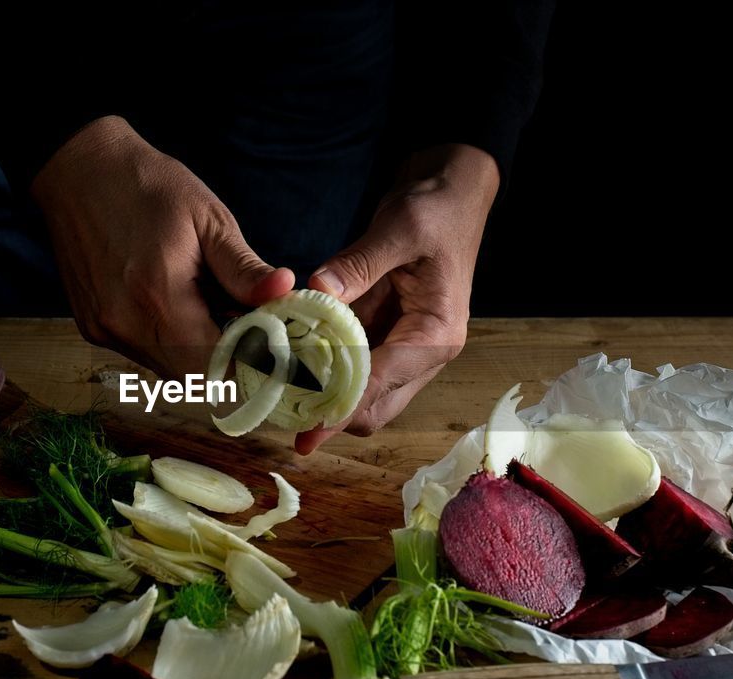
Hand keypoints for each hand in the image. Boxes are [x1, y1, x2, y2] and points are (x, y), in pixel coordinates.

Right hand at [32, 116, 294, 377]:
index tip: (265, 339)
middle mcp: (126, 325)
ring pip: (167, 369)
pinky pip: (142, 352)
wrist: (80, 170)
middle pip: (191, 376)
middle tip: (239, 320)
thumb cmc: (149, 187)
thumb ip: (244, 269)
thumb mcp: (208, 220)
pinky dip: (167, 340)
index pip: (214, 365)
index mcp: (159, 297)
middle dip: (224, 358)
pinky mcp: (92, 327)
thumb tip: (284, 293)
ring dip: (195, 350)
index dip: (246, 361)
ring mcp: (104, 330)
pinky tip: (173, 302)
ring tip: (205, 304)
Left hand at [296, 144, 499, 453]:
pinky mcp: (386, 336)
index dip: (343, 409)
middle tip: (282, 416)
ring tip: (280, 398)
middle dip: (332, 417)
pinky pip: (352, 367)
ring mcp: (404, 347)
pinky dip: (324, 372)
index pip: (383, 383)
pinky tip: (291, 368)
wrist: (451, 194)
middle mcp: (424, 352)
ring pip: (362, 395)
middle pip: (376, 408)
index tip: (308, 431)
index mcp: (436, 334)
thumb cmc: (436, 209)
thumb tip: (317, 291)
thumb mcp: (400, 227)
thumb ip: (359, 262)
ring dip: (325, 399)